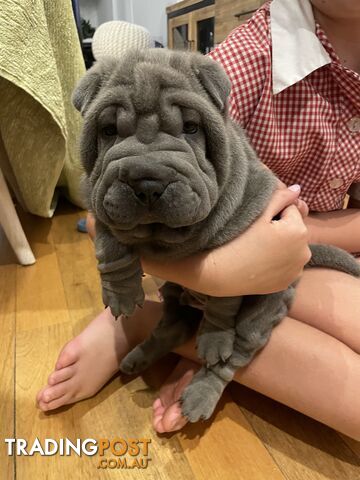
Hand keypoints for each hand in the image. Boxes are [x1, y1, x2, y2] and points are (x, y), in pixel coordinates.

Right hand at [197, 185, 311, 295]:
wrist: (221, 273)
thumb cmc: (238, 239)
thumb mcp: (259, 214)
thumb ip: (281, 198)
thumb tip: (297, 189)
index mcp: (299, 231)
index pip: (291, 211)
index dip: (273, 213)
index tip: (258, 222)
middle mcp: (304, 252)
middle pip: (294, 230)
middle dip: (281, 229)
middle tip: (257, 235)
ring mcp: (297, 270)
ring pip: (292, 248)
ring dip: (282, 246)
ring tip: (259, 248)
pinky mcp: (287, 283)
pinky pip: (287, 266)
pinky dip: (278, 263)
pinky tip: (261, 262)